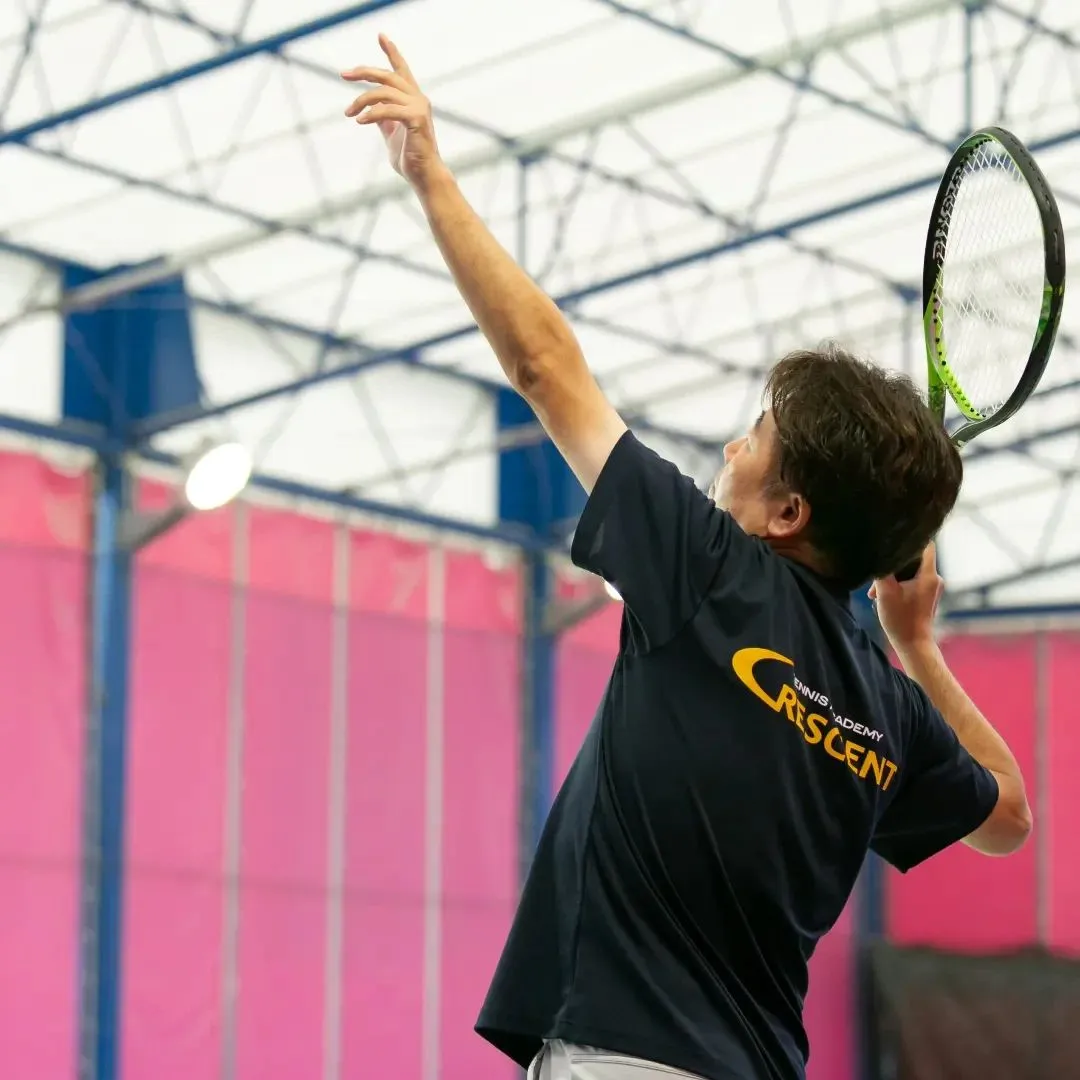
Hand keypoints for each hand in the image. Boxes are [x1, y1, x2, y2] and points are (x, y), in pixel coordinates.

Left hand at [342, 35, 445, 191]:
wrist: (423, 176)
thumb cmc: (409, 157)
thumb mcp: (391, 133)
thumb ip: (383, 119)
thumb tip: (370, 110)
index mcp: (413, 99)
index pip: (401, 70)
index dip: (391, 52)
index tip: (380, 36)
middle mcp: (418, 98)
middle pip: (387, 76)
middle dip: (363, 72)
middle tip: (343, 75)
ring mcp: (419, 107)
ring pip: (383, 92)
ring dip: (361, 100)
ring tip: (349, 113)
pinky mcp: (417, 119)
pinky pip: (388, 110)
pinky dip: (371, 114)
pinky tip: (360, 121)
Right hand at [868, 543, 943, 653]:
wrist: (913, 645)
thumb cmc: (901, 619)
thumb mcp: (885, 592)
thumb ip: (882, 570)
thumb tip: (877, 554)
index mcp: (929, 574)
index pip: (926, 544)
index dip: (911, 538)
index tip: (894, 540)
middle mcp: (935, 578)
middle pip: (915, 557)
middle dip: (894, 563)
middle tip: (878, 575)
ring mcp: (932, 587)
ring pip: (911, 571)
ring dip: (893, 577)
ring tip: (877, 591)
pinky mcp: (926, 595)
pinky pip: (912, 581)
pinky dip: (898, 585)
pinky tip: (884, 596)